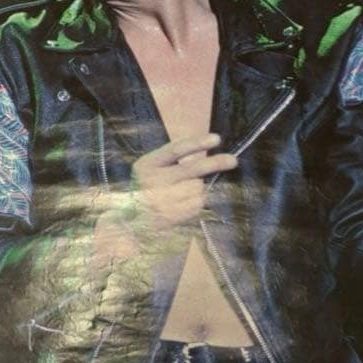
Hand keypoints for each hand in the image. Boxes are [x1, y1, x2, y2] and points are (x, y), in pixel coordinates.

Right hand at [91, 132, 236, 270]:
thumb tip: (208, 150)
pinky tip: (184, 203)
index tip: (217, 139)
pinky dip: (198, 202)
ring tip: (185, 192)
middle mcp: (153, 181)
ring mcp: (162, 201)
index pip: (176, 149)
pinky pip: (197, 204)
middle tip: (233, 160)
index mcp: (147, 164)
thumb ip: (173, 159)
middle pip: (192, 169)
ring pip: (198, 188)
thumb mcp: (151, 169)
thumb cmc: (146, 189)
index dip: (198, 143)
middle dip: (215, 163)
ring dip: (199, 188)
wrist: (129, 223)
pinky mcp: (171, 217)